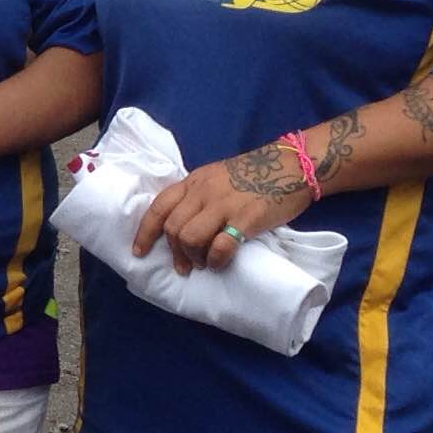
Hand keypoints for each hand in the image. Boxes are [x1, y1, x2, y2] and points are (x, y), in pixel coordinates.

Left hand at [132, 150, 312, 275]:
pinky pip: (220, 246)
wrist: (292, 166)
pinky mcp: (247, 218)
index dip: (145, 232)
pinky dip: (216, 260)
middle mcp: (203, 191)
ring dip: (193, 257)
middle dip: (174, 251)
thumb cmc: (254, 175)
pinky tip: (220, 263)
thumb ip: (197, 197)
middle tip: (183, 266)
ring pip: (189, 237)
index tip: (139, 252)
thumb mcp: (216, 178)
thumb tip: (181, 229)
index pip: (158, 207)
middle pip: (172, 227)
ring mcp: (224, 204)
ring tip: (203, 264)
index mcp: (193, 182)